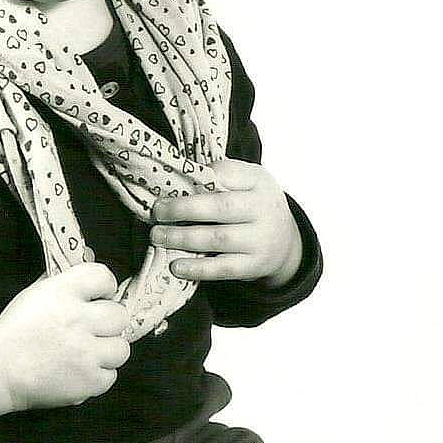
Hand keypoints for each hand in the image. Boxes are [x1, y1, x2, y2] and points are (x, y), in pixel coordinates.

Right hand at [0, 263, 129, 419]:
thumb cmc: (14, 332)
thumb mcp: (34, 295)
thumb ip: (64, 282)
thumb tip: (91, 265)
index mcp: (63, 293)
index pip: (103, 277)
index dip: (105, 288)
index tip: (100, 297)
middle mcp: (79, 320)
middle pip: (119, 316)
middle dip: (108, 324)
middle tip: (92, 331)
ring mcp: (86, 353)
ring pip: (121, 348)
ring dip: (107, 352)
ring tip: (88, 355)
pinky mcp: (89, 381)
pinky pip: (111, 376)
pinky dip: (97, 377)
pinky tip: (80, 373)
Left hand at [149, 159, 302, 283]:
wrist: (285, 242)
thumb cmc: (253, 206)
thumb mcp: (246, 182)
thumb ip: (222, 176)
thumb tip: (181, 179)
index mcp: (258, 181)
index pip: (226, 173)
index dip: (198, 178)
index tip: (170, 184)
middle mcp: (263, 209)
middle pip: (221, 207)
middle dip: (183, 209)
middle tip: (157, 212)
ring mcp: (260, 240)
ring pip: (218, 238)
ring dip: (183, 238)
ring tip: (158, 236)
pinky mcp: (254, 265)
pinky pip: (223, 268)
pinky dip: (197, 268)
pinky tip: (176, 266)